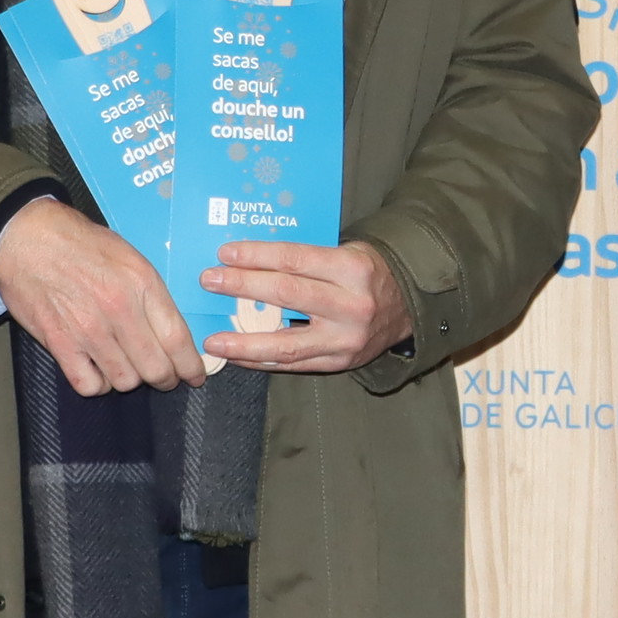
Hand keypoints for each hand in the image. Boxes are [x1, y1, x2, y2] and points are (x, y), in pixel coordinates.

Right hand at [0, 197, 207, 393]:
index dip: (190, 366)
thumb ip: (152, 292)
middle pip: (156, 369)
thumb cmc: (79, 243)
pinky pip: (89, 385)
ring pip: (125, 381)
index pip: (178, 340)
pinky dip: (97, 384)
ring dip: (131, 379)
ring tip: (128, 368)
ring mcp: (88, 330)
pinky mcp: (59, 344)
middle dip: (165, 379)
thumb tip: (173, 329)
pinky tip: (98, 371)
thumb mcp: (129, 255)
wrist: (26, 237)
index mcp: (142, 284)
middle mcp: (119, 310)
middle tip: (164, 378)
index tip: (193, 375)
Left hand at [204, 238, 415, 375]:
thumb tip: (248, 259)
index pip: (296, 259)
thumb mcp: (347, 253)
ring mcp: (345, 339)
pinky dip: (261, 361)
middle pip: (288, 294)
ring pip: (287, 343)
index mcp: (352, 268)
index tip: (225, 253)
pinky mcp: (339, 362)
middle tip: (209, 281)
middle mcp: (351, 305)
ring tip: (214, 340)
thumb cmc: (367, 274)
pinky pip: (293, 364)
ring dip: (245, 341)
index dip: (257, 255)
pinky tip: (236, 355)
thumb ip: (306, 258)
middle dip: (243, 287)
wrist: (409, 308)